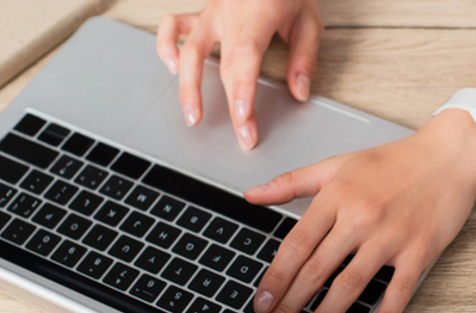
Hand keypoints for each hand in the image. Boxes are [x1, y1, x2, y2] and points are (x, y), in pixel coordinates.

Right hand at [156, 0, 321, 149]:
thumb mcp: (309, 18)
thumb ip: (305, 56)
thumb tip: (299, 91)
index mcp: (257, 13)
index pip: (245, 57)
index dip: (242, 91)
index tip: (244, 119)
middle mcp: (229, 13)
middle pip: (224, 66)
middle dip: (232, 106)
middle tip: (244, 137)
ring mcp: (211, 12)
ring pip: (188, 50)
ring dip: (188, 87)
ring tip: (194, 117)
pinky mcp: (201, 12)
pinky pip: (173, 26)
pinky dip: (166, 47)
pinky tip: (173, 68)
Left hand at [244, 111, 475, 312]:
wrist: (450, 155)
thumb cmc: (397, 160)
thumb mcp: (338, 164)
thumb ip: (292, 182)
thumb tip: (253, 194)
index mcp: (337, 197)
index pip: (296, 245)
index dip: (275, 278)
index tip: (260, 302)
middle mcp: (360, 218)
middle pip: (316, 271)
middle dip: (288, 307)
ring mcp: (390, 237)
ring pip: (349, 286)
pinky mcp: (419, 251)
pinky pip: (398, 291)